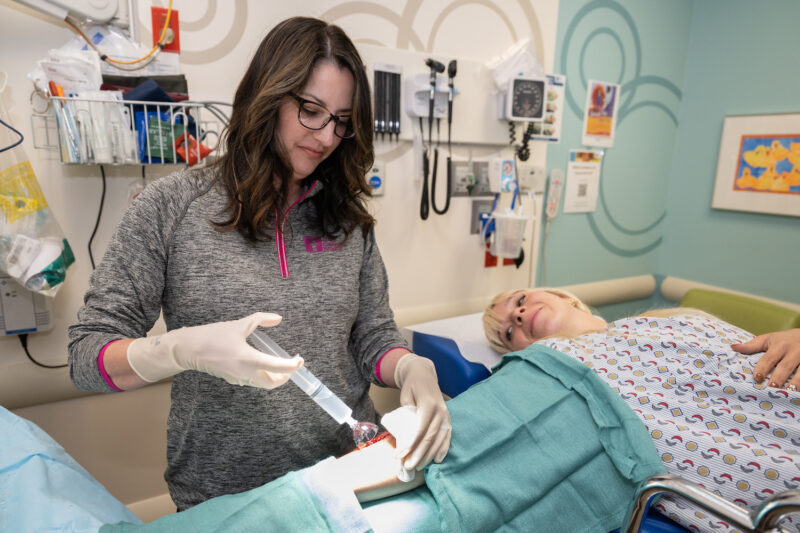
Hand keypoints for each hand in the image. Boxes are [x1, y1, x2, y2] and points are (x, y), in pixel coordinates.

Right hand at [127, 312, 303, 387]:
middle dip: (285, 376)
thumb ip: (261, 320)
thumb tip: (278, 318)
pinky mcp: (232, 379)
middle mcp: (245, 373)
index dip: (292, 366)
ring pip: (262, 383)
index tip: (300, 360)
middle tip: (291, 365)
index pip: (277, 368)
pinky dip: (261, 375)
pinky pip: (252, 380)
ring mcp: (238, 378)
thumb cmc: (213, 335)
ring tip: (279, 365)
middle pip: (272, 383)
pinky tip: (262, 364)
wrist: (189, 348)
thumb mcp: (239, 324)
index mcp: (249, 359)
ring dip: (273, 377)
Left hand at [393, 353, 450, 469]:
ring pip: (439, 440)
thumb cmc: (412, 386)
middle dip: (419, 454)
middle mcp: (440, 411)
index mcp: (429, 404)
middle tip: (408, 466)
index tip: (401, 455)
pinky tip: (437, 460)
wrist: (424, 374)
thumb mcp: (405, 397)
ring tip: (419, 467)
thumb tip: (404, 435)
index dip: (411, 444)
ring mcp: (446, 415)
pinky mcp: (448, 418)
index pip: (420, 429)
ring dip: (429, 455)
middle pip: (430, 438)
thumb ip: (406, 414)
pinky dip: (443, 449)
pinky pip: (447, 436)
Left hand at [732, 329, 799, 390]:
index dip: (763, 368)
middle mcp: (794, 351)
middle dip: (778, 378)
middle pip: (785, 367)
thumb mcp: (768, 339)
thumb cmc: (784, 339)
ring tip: (787, 394)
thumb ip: (752, 346)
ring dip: (794, 384)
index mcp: (780, 345)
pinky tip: (798, 393)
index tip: (757, 378)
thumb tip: (733, 347)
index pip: (769, 358)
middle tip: (771, 389)